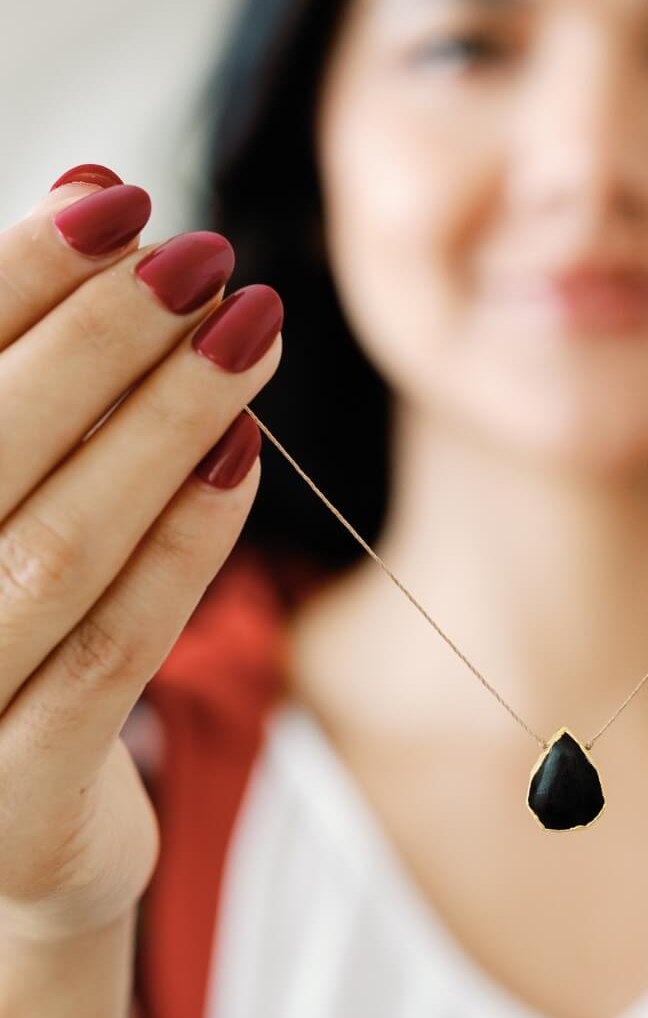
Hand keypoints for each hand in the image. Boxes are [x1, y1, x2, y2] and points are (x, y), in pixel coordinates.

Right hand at [0, 166, 282, 943]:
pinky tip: (246, 457)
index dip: (15, 280)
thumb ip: (31, 358)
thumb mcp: (7, 483)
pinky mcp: (14, 796)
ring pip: (58, 546)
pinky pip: (117, 649)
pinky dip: (186, 545)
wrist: (15, 827)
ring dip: (164, 428)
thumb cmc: (9, 622)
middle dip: (105, 340)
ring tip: (253, 338)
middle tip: (208, 260)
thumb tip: (92, 189)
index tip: (120, 201)